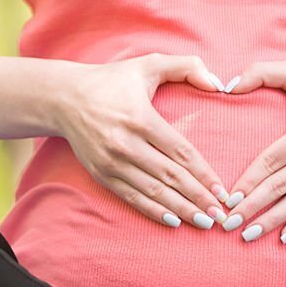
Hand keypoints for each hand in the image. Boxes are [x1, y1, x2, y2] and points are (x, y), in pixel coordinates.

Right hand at [51, 53, 230, 228]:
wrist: (63, 98)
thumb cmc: (111, 80)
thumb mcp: (148, 64)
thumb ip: (186, 66)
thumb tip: (217, 84)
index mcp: (141, 118)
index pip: (180, 152)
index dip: (204, 174)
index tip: (222, 190)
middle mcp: (125, 143)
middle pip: (170, 176)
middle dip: (198, 198)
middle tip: (220, 215)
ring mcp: (112, 162)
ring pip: (153, 191)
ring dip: (181, 209)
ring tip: (204, 223)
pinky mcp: (101, 174)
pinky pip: (132, 197)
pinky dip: (153, 211)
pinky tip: (173, 221)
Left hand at [221, 60, 285, 243]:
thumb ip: (262, 73)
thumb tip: (227, 86)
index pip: (272, 161)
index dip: (249, 182)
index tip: (228, 199)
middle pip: (282, 187)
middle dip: (253, 208)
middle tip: (228, 224)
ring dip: (272, 221)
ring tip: (248, 237)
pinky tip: (283, 237)